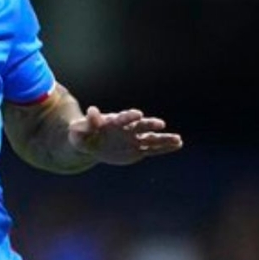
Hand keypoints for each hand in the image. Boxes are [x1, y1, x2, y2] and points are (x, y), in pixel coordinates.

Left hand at [67, 106, 181, 165]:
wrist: (89, 143)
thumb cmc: (83, 134)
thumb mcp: (80, 129)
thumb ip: (88, 122)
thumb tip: (92, 110)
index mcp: (114, 121)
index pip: (124, 117)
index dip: (130, 116)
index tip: (138, 114)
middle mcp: (127, 128)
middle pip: (140, 125)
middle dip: (150, 124)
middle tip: (160, 124)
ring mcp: (134, 138)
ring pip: (151, 138)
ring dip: (164, 138)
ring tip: (178, 139)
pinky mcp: (137, 149)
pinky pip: (152, 149)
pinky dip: (164, 147)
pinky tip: (178, 144)